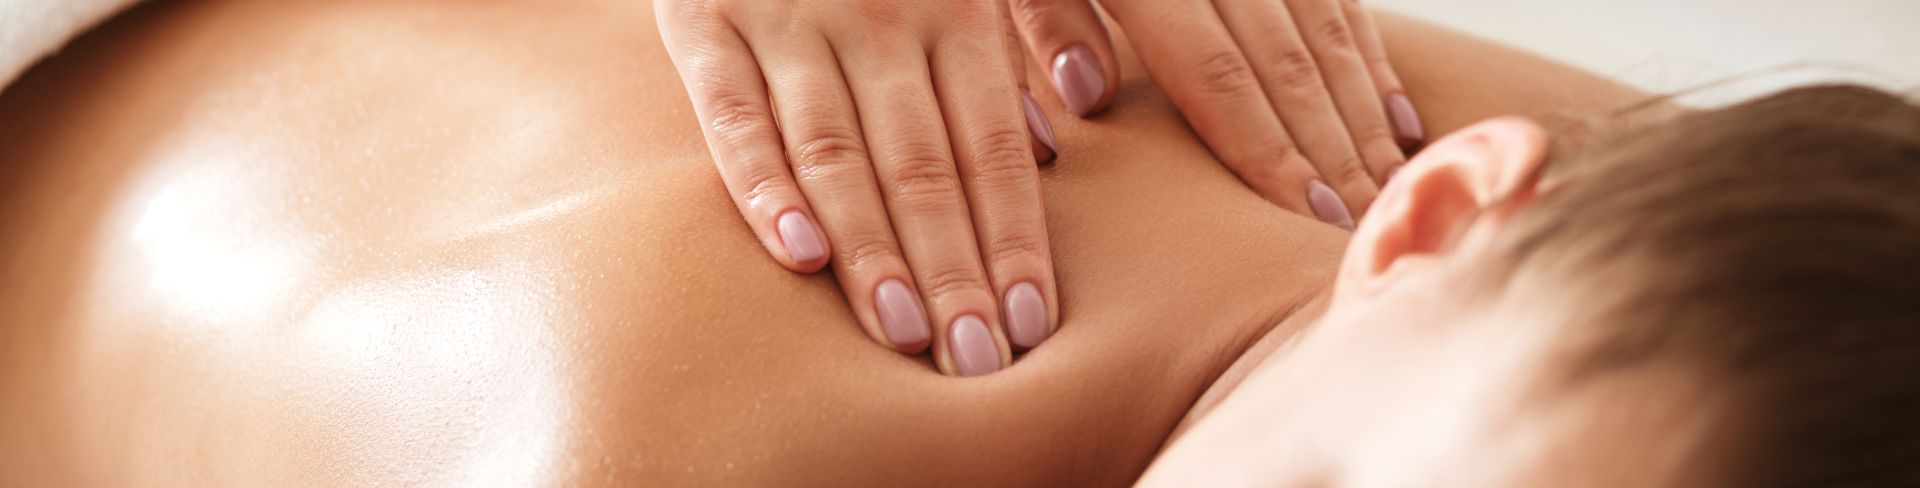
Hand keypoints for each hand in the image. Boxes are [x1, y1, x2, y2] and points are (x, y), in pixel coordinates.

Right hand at [657, 0, 1059, 375]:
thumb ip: (1008, 46)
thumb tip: (1056, 153)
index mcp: (954, 7)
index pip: (994, 147)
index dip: (1015, 240)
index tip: (1033, 326)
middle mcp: (877, 16)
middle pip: (923, 165)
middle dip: (955, 270)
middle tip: (976, 362)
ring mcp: (786, 20)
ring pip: (837, 152)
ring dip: (874, 250)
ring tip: (905, 336)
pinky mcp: (701, 22)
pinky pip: (732, 115)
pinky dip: (763, 184)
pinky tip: (797, 255)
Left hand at [1010, 0, 1424, 228]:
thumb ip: (1045, 22)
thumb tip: (1089, 94)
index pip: (1215, 71)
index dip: (1265, 148)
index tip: (1305, 215)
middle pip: (1284, 62)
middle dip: (1329, 151)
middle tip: (1358, 230)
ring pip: (1324, 33)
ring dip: (1360, 116)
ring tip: (1385, 192)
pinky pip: (1339, 2)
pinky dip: (1371, 63)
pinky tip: (1398, 122)